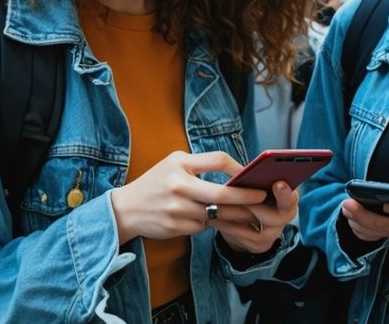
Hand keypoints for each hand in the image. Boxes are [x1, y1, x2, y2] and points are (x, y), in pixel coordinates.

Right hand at [110, 150, 265, 243]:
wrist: (126, 208)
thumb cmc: (158, 181)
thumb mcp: (175, 162)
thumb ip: (202, 164)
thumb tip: (237, 172)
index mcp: (180, 164)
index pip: (218, 160)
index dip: (239, 168)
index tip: (252, 174)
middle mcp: (179, 186)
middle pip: (222, 194)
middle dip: (246, 198)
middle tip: (262, 198)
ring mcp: (177, 209)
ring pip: (216, 214)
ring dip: (234, 215)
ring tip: (250, 213)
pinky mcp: (176, 228)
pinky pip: (204, 226)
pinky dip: (211, 223)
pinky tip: (217, 220)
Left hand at [213, 181, 298, 253]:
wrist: (247, 223)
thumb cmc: (252, 195)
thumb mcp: (258, 186)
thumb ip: (257, 181)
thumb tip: (245, 173)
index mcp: (288, 199)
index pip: (291, 198)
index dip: (285, 193)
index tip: (277, 184)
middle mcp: (284, 218)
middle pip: (276, 217)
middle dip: (254, 205)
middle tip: (237, 195)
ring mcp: (272, 234)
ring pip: (253, 224)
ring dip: (234, 211)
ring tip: (216, 202)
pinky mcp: (258, 245)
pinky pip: (239, 233)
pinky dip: (225, 223)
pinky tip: (211, 215)